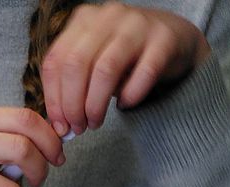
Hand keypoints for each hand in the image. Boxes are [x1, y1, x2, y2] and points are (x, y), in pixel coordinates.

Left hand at [41, 2, 210, 134]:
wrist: (175, 38)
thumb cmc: (127, 58)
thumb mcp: (94, 61)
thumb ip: (74, 84)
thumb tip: (59, 124)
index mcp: (84, 20)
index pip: (56, 60)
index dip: (54, 98)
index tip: (60, 125)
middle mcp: (108, 16)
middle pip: (76, 65)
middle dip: (72, 105)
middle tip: (78, 127)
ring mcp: (137, 25)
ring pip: (105, 70)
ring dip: (95, 105)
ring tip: (95, 123)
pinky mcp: (163, 40)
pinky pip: (143, 73)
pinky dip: (130, 95)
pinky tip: (125, 105)